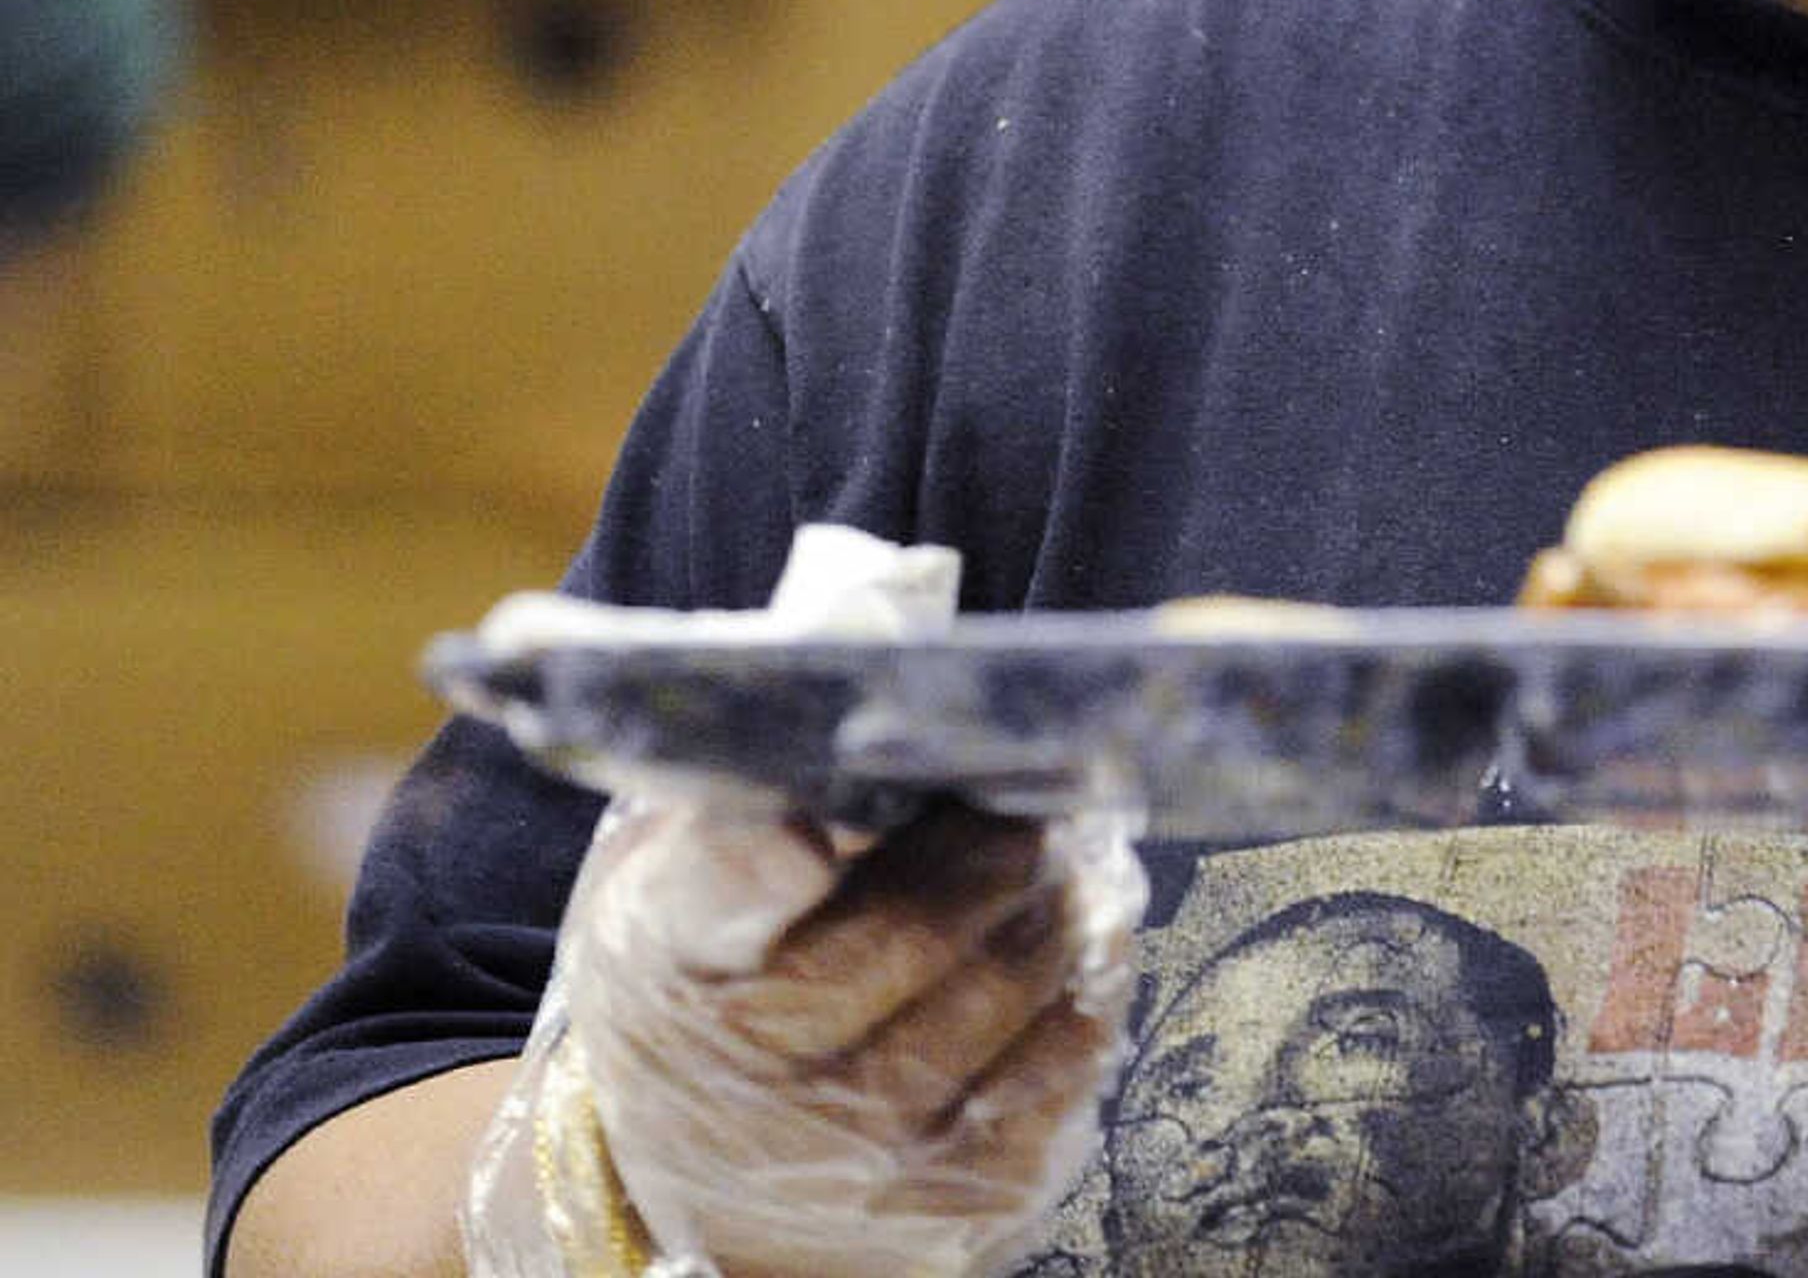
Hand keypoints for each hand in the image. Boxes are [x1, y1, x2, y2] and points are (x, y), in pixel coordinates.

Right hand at [471, 794, 1142, 1277]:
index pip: (725, 895)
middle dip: (996, 851)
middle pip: (916, 934)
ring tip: (1059, 872)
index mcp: (680, 957)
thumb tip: (856, 650)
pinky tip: (1069, 957)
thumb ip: (750, 794)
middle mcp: (760, 1072)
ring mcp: (859, 1152)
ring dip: (1057, 915)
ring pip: (1009, 993)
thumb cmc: (708, 986)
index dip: (769, 856)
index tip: (815, 825)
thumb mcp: (677, 883)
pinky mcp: (951, 1204)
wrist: (698, 1187)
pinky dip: (1082, 998)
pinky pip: (1061, 1070)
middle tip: (1029, 809)